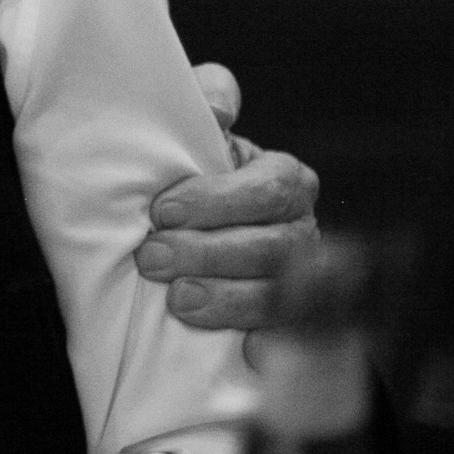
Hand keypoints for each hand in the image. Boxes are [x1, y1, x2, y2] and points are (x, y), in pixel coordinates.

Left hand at [140, 62, 320, 334]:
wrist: (174, 241)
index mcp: (283, 180)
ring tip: (178, 300)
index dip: (220, 199)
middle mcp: (300, 231)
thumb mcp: (189, 133)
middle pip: (275, 246)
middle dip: (211, 252)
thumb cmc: (183, 180)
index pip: (270, 188)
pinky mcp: (288, 330)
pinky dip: (277, 348)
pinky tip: (251, 352)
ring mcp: (301, 284)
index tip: (162, 210)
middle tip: (153, 258)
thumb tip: (220, 107)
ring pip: (283, 295)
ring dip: (231, 299)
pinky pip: (297, 344)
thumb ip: (205, 101)